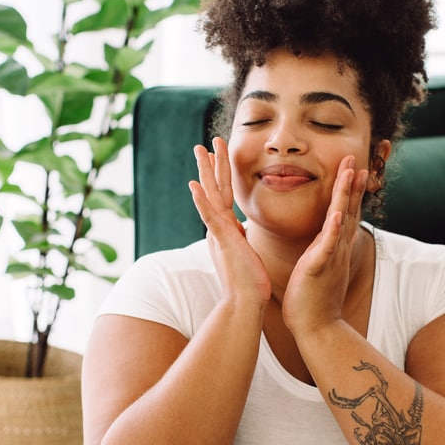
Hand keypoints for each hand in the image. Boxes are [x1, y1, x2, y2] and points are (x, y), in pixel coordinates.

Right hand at [189, 137, 269, 308]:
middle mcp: (219, 228)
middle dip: (211, 164)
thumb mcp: (245, 251)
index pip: (223, 194)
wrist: (246, 302)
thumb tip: (239, 227)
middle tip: (206, 142)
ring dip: (205, 172)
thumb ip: (239, 236)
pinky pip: (210, 218)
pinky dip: (201, 201)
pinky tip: (193, 186)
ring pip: (211, 196)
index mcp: (227, 228)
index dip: (220, 174)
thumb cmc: (250, 282)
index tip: (217, 155)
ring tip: (201, 150)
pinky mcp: (222, 241)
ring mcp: (219, 233)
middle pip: (215, 189)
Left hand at [281, 154, 369, 335]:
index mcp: (332, 247)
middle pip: (349, 209)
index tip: (352, 168)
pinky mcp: (319, 268)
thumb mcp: (316, 267)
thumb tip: (318, 242)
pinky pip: (329, 246)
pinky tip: (339, 214)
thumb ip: (319, 251)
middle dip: (351, 183)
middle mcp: (337, 248)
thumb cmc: (311, 299)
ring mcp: (330, 257)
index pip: (344, 212)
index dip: (348, 190)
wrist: (316, 327)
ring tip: (352, 173)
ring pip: (342, 221)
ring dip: (347, 196)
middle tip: (355, 158)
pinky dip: (334, 230)